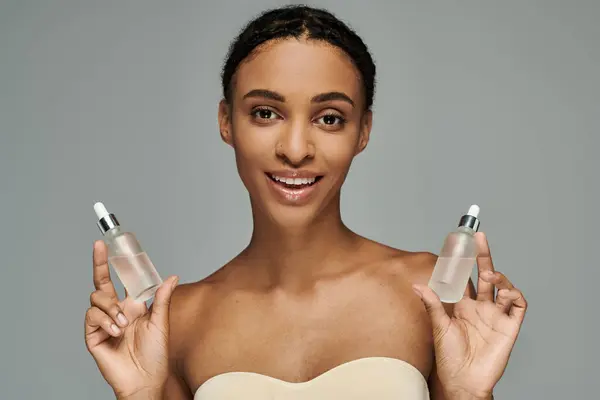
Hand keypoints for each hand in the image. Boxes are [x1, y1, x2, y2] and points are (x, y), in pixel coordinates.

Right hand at [84, 240, 178, 398]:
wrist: (146, 379)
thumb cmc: (155, 354)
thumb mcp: (161, 323)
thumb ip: (163, 299)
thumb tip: (172, 276)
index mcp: (132, 305)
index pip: (121, 279)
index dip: (115, 263)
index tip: (109, 244)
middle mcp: (116, 310)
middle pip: (101, 282)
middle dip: (98, 263)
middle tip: (98, 247)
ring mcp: (103, 322)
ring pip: (97, 298)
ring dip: (111, 307)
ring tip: (123, 323)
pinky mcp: (93, 335)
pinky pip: (92, 317)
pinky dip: (104, 320)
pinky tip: (116, 330)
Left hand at [412, 232, 526, 398]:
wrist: (462, 380)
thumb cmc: (449, 357)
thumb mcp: (438, 327)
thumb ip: (432, 305)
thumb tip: (417, 285)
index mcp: (463, 305)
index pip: (464, 277)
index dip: (462, 261)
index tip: (458, 242)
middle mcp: (480, 307)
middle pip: (484, 275)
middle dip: (482, 255)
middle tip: (478, 236)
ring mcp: (496, 315)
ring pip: (503, 286)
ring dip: (498, 276)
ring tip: (488, 274)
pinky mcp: (509, 326)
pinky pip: (518, 305)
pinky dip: (513, 294)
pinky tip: (504, 291)